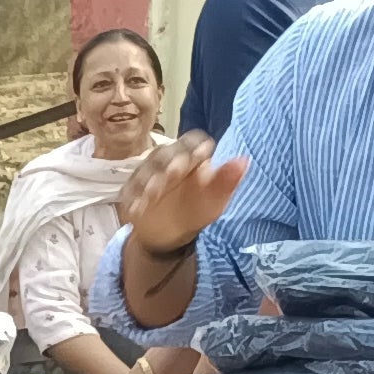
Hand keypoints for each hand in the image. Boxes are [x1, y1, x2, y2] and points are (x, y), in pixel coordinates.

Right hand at [115, 133, 249, 255]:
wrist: (170, 231)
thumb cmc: (197, 208)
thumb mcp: (215, 199)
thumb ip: (227, 181)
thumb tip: (244, 161)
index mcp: (190, 156)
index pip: (191, 142)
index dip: (195, 147)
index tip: (202, 154)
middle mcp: (166, 160)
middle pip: (164, 155)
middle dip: (169, 164)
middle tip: (173, 173)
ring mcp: (146, 174)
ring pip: (145, 172)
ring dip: (148, 181)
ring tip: (153, 193)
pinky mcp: (131, 190)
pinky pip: (130, 192)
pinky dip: (133, 200)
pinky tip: (136, 210)